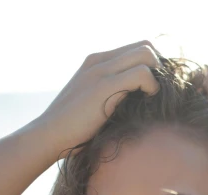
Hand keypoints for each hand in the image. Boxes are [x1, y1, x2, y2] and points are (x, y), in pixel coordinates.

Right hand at [35, 40, 161, 159]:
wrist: (49, 135)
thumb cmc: (74, 126)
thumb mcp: (94, 101)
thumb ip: (112, 92)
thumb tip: (138, 99)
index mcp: (96, 62)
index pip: (136, 48)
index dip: (152, 66)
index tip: (153, 89)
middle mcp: (98, 61)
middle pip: (145, 46)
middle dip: (159, 68)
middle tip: (156, 93)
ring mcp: (101, 71)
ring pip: (146, 54)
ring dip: (157, 75)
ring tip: (151, 97)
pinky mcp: (104, 87)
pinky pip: (142, 74)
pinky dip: (152, 87)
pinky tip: (147, 102)